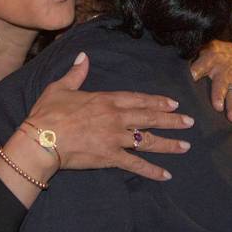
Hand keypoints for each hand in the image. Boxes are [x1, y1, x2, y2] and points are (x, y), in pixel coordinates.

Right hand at [26, 52, 192, 181]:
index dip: (157, 101)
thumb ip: (76, 73)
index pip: (138, 99)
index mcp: (106, 100)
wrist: (42, 140)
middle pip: (149, 118)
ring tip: (185, 146)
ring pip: (148, 141)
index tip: (173, 103)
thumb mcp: (60, 88)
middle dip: (171, 120)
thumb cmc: (48, 113)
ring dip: (168, 144)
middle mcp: (116, 118)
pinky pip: (135, 164)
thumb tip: (83, 57)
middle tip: (189, 122)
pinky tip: (165, 175)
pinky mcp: (110, 157)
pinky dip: (151, 170)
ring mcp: (115, 138)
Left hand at [190, 40, 231, 136]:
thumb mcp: (199, 55)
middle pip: (223, 84)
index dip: (197, 71)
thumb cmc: (210, 58)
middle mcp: (226, 73)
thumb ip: (190, 66)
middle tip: (218, 107)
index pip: (202, 66)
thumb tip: (176, 76)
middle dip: (220, 95)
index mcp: (211, 61)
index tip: (193, 77)